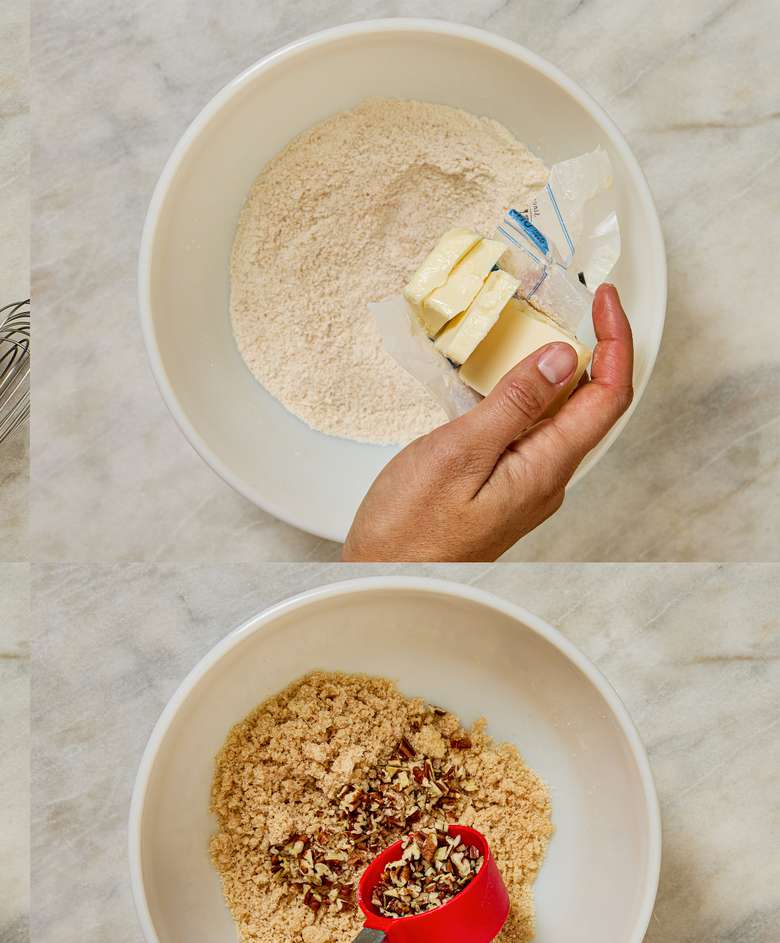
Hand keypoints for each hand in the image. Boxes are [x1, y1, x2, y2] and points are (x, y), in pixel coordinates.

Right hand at [343, 284, 634, 560]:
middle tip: (577, 305)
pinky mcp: (502, 490)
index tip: (602, 300)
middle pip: (593, 405)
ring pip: (562, 418)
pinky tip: (504, 382)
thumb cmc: (409, 530)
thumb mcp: (457, 453)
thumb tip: (562, 359)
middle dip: (596, 349)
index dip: (615, 341)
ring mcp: (526, 487)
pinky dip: (530, 396)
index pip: (608, 395)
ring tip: (539, 331)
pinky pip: (533, 433)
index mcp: (545, 469)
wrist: (387, 582)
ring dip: (561, 371)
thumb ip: (513, 405)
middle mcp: (547, 480)